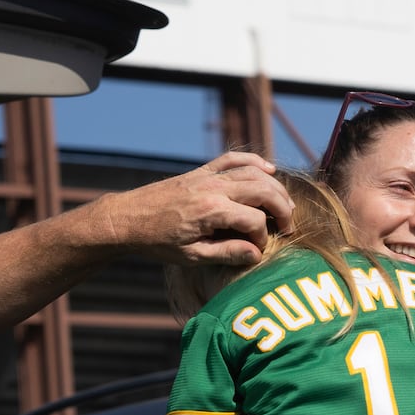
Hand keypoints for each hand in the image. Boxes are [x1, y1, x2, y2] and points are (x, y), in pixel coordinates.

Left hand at [102, 152, 294, 265]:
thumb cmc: (157, 242)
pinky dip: (253, 161)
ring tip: (285, 206)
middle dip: (282, 208)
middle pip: (263, 190)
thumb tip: (257, 254)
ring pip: (254, 172)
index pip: (254, 221)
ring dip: (274, 187)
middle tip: (288, 227)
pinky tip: (268, 170)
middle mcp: (212, 188)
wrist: (126, 218)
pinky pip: (232, 159)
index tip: (259, 250)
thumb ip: (226, 253)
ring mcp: (207, 176)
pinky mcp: (200, 171)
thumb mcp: (191, 256)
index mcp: (210, 212)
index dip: (263, 237)